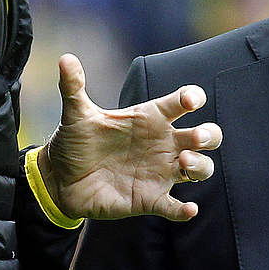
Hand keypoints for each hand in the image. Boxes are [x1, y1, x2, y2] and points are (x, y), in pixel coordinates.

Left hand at [38, 53, 222, 221]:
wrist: (60, 178)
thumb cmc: (75, 142)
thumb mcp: (75, 114)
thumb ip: (74, 86)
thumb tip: (65, 59)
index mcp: (150, 118)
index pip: (181, 102)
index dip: (192, 97)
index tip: (190, 101)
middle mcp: (162, 144)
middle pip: (204, 136)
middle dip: (208, 134)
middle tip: (197, 137)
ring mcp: (159, 172)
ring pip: (199, 168)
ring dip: (200, 166)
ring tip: (183, 163)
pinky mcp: (150, 198)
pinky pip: (174, 207)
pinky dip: (183, 210)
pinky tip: (188, 210)